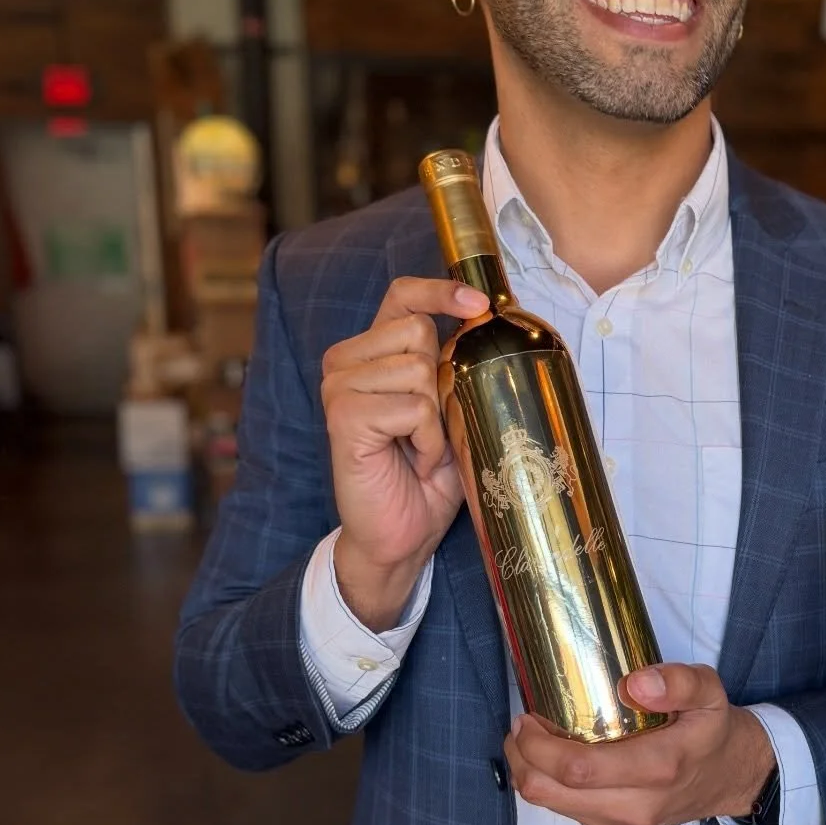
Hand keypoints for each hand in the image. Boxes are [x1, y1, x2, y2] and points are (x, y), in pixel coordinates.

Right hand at [321, 275, 489, 628]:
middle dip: (441, 380)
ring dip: (435, 419)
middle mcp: (345, 361)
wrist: (402, 535)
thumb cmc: (427, 474)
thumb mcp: (450, 409)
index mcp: (371, 352)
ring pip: (417, 370)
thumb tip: (486, 322)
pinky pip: (413, 408)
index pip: (403, 295)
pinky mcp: (344, 416)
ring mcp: (339, 387)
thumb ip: (454, 365)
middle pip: (417, 331)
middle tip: (431, 426)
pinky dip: (427, 440)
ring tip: (420, 448)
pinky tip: (413, 461)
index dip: (441, 290)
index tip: (478, 304)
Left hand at [504, 664, 776, 824]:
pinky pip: (566, 812)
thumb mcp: (710, 691)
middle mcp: (637, 804)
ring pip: (552, 807)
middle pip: (552, 793)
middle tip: (520, 726)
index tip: (527, 717)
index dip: (538, 746)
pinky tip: (554, 758)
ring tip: (530, 739)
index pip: (578, 769)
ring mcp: (624, 822)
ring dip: (530, 773)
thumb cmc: (713, 729)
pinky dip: (549, 786)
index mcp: (658, 768)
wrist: (733, 777)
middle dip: (521, 759)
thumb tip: (634, 684)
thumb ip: (677, 682)